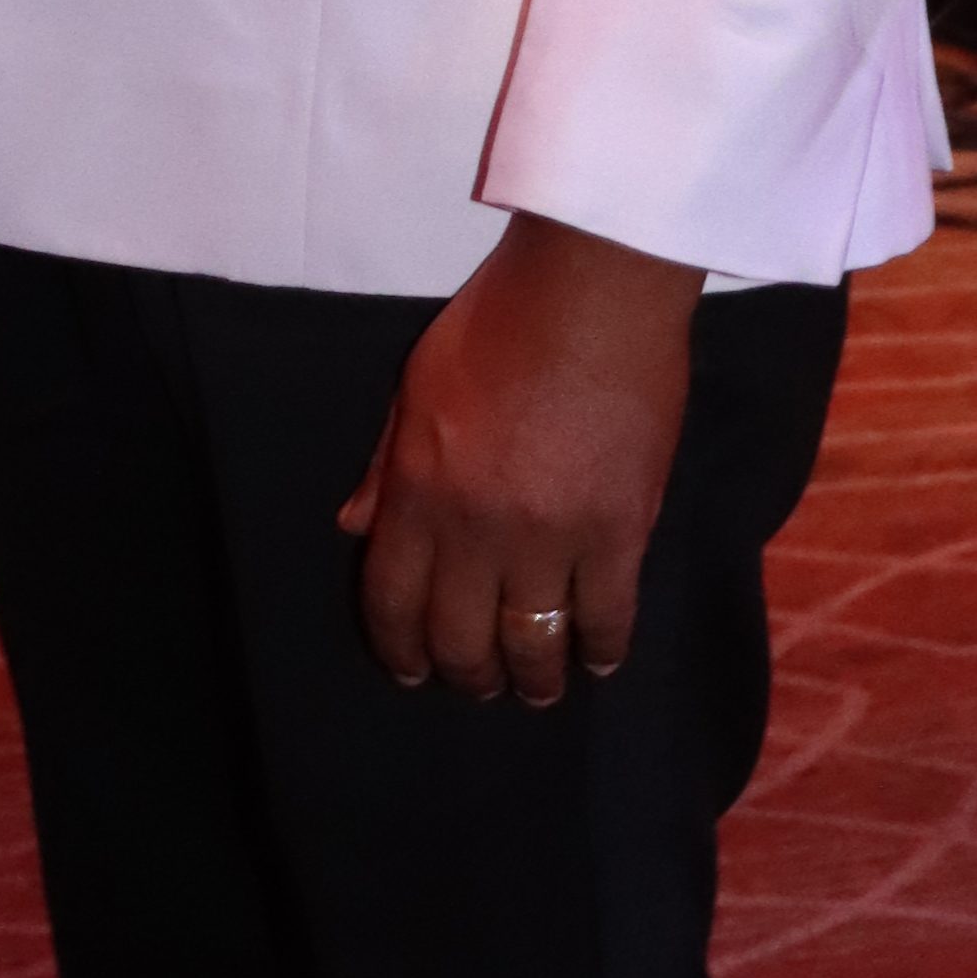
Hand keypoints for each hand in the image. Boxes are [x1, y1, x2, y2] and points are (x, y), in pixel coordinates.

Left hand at [336, 213, 703, 701]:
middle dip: (466, 676)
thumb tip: (356, 528)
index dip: (400, 650)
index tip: (411, 673)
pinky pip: (607, 614)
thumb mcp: (416, 387)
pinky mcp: (620, 528)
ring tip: (538, 690)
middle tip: (479, 686)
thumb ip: (387, 467)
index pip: (393, 601)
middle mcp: (476, 527)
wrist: (593, 287)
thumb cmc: (500, 321)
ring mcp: (551, 534)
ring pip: (533, 642)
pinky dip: (601, 648)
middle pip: (461, 637)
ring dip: (533, 679)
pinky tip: (598, 660)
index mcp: (418, 490)